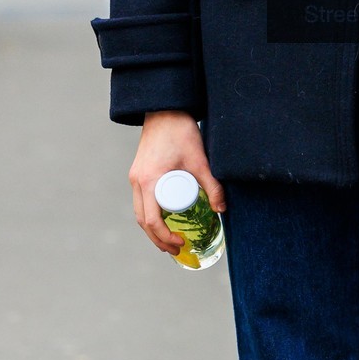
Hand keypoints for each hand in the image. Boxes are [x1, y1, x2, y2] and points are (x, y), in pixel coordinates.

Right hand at [128, 111, 224, 253]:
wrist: (165, 109)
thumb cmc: (181, 132)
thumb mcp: (200, 160)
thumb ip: (212, 185)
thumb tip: (222, 209)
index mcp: (149, 181)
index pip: (152, 220)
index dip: (165, 237)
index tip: (181, 243)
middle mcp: (138, 181)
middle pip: (142, 220)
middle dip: (158, 239)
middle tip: (176, 250)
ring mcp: (136, 177)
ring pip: (139, 212)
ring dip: (152, 229)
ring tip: (169, 240)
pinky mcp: (139, 172)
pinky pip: (140, 201)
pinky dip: (150, 215)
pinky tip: (163, 219)